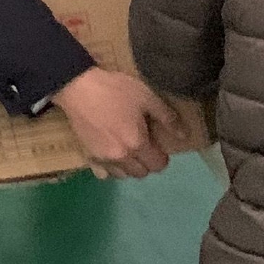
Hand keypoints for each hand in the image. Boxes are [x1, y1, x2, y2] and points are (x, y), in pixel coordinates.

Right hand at [55, 67, 183, 179]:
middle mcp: (121, 157)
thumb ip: (167, 118)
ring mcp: (103, 159)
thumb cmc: (115, 90)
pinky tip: (111, 154)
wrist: (79, 88)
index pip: (158, 165)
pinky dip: (110, 168)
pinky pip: (104, 173)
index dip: (162, 156)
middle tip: (143, 144)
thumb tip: (184, 135)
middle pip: (142, 173)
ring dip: (129, 166)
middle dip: (147, 162)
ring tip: (127, 148)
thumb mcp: (147, 98)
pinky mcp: (88, 156)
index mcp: (137, 144)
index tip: (158, 144)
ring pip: (123, 175)